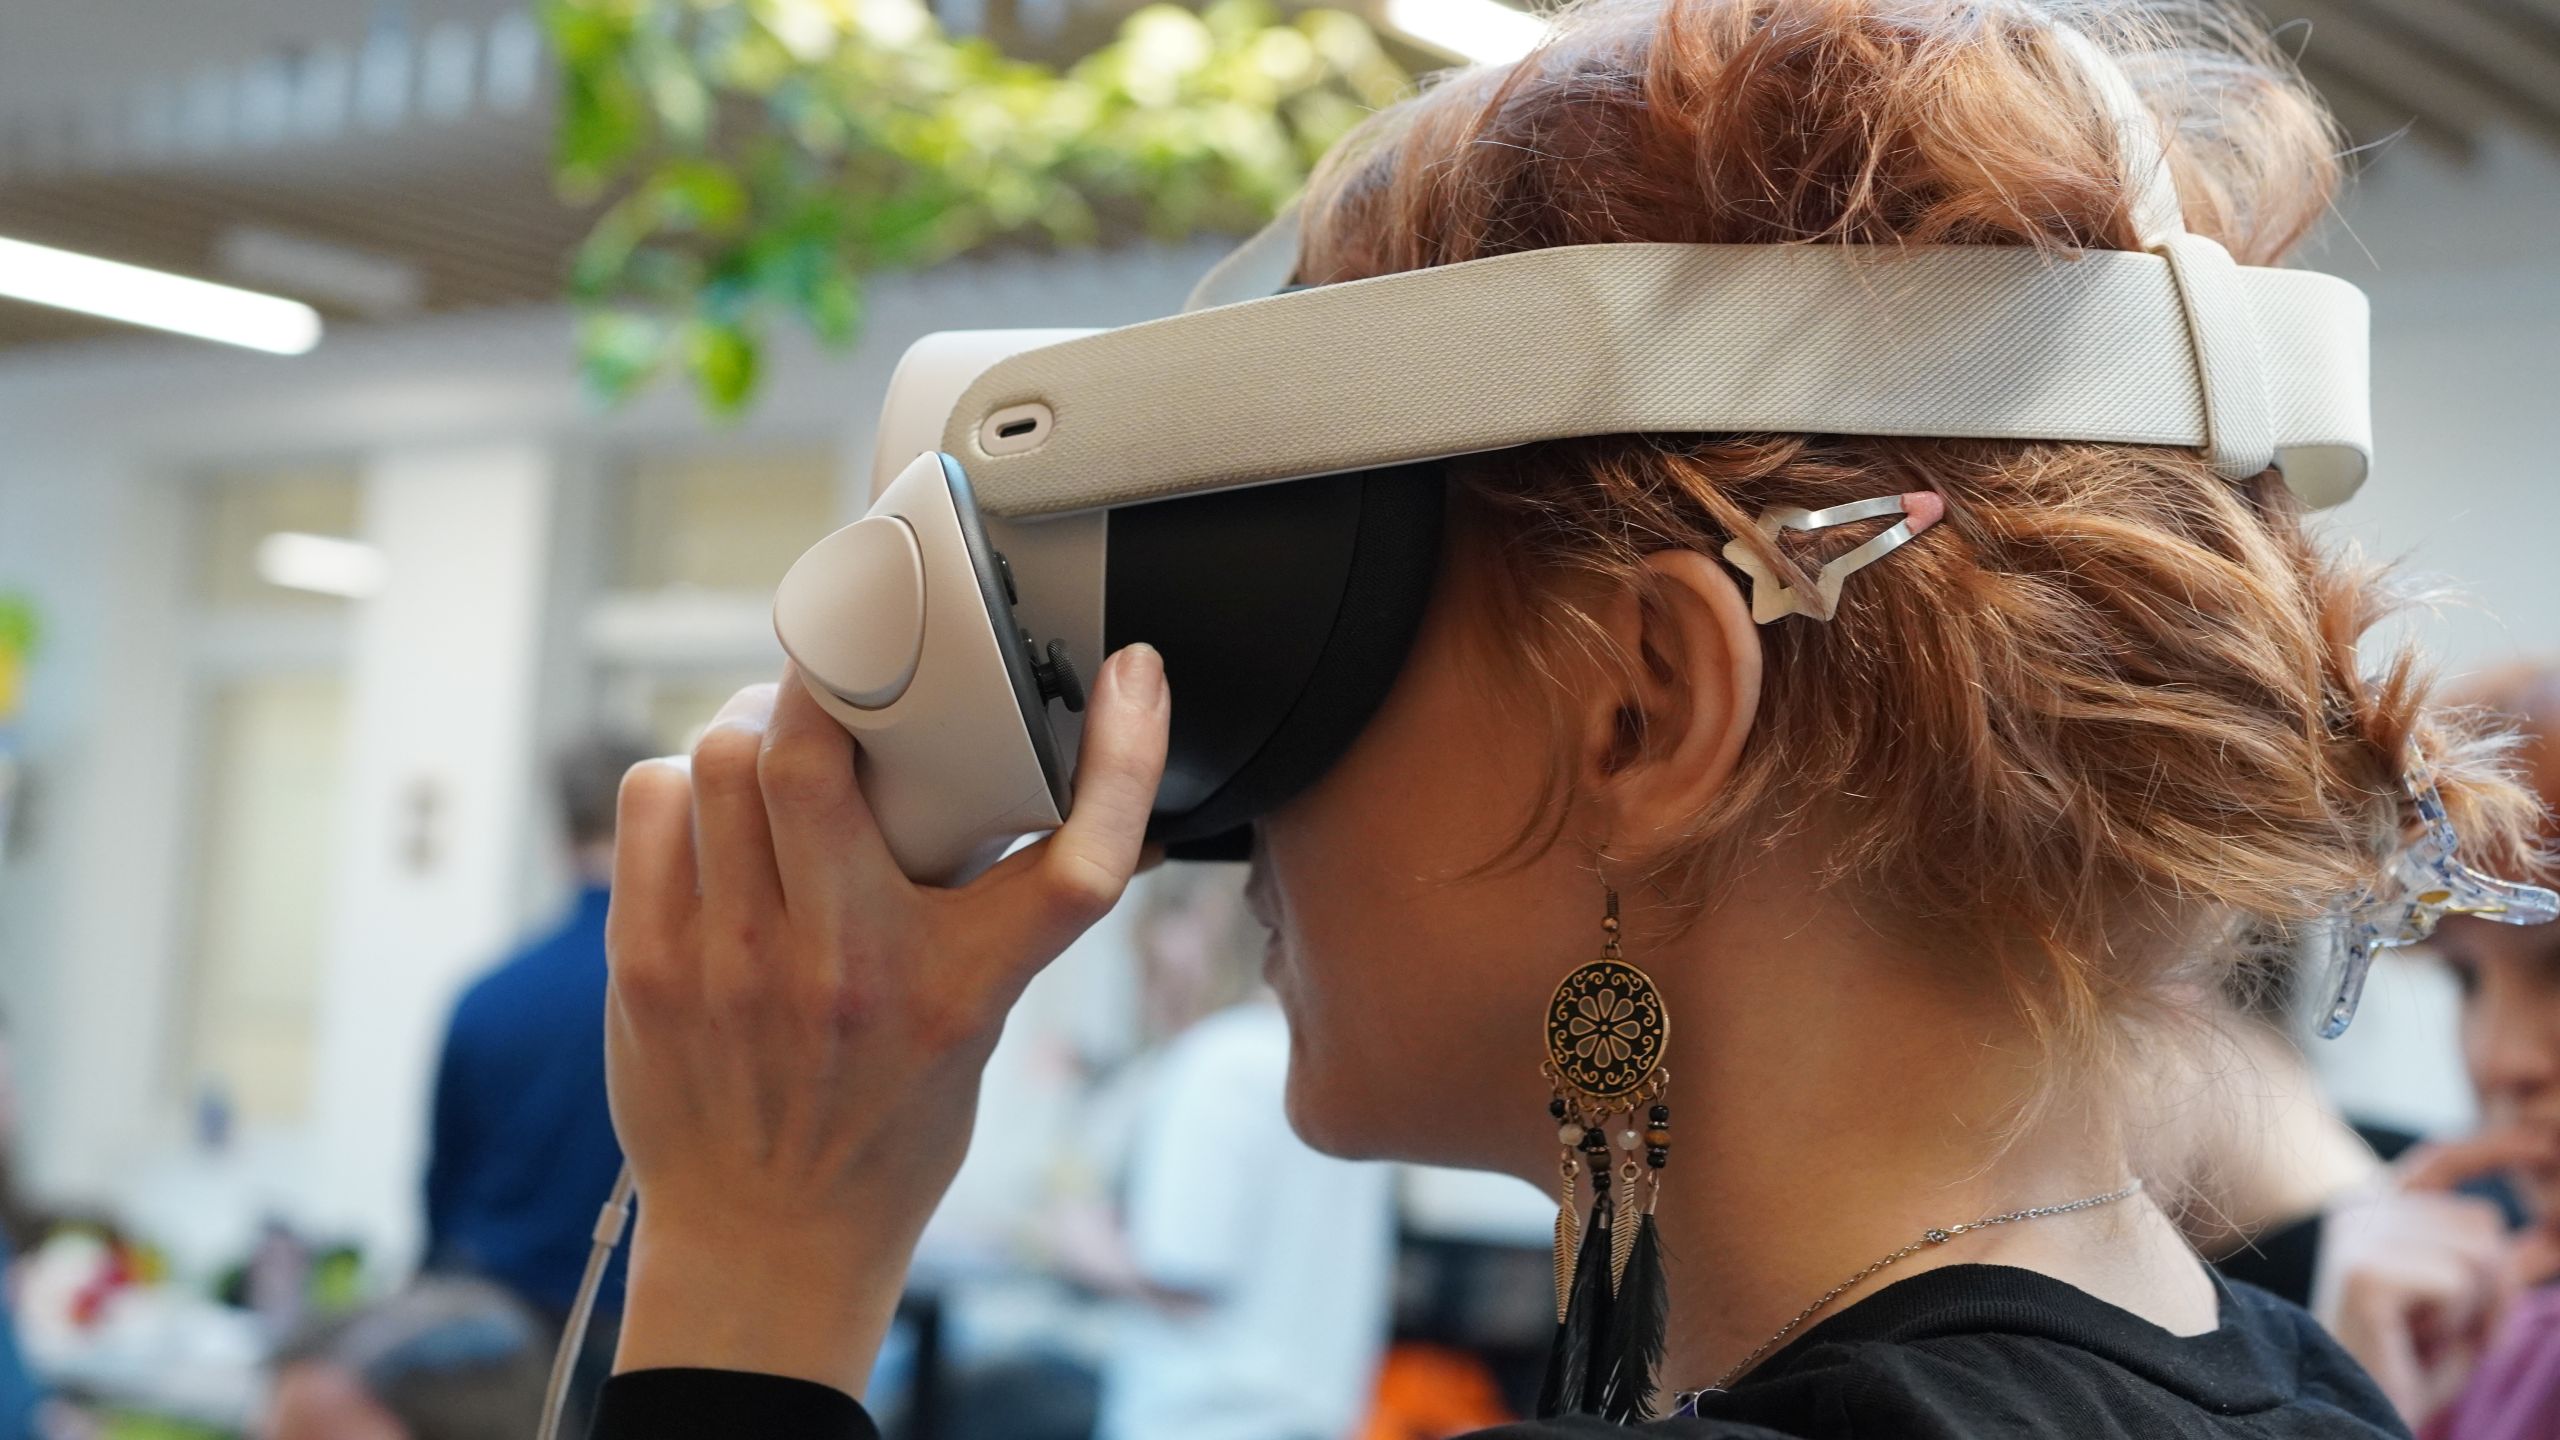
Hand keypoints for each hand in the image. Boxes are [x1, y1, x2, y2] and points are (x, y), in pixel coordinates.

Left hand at [604, 646, 1169, 1394]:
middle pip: (818, 752)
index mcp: (963, 988)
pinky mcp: (650, 967)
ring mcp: (736, 966)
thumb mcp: (978, 1024)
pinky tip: (707, 811)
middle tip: (840, 690)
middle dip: (825, 685)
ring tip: (769, 749)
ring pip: (717, 758)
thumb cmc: (885, 1131)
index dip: (1127, 758)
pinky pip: (649, 803)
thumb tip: (1053, 787)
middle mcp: (850, 968)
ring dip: (746, 728)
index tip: (1139, 677)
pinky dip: (679, 782)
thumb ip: (997, 909)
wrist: (767, 1247)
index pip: (1080, 864)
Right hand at [2311, 1130, 2549, 1426]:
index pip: (2443, 1157)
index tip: (2540, 1145)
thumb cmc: (2411, 1360)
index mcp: (2368, 1202)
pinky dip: (2457, 1321)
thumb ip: (2487, 1255)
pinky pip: (2458, 1281)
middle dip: (2489, 1285)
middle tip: (2446, 1325)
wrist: (2357, 1413)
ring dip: (2473, 1308)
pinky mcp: (2366, 1272)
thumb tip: (2537, 1227)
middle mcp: (2354, 1207)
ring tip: (2428, 1332)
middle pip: (2481, 1220)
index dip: (2492, 1149)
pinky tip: (2417, 1339)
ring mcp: (2355, 1235)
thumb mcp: (2458, 1295)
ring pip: (2478, 1253)